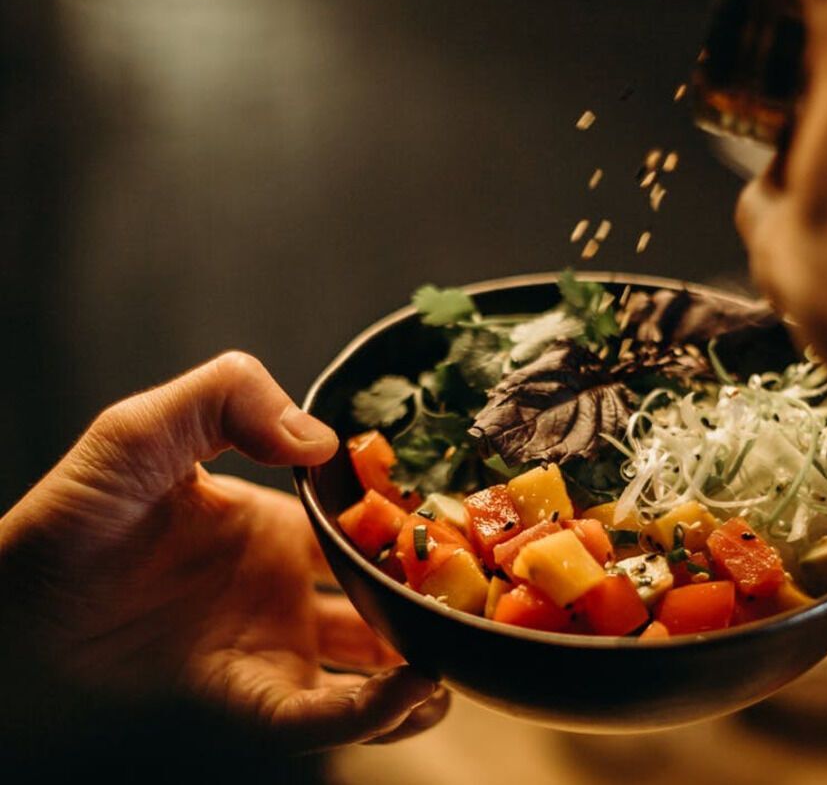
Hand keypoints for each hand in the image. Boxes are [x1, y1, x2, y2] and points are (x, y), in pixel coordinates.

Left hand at [0, 353, 448, 751]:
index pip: (368, 525)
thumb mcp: (140, 429)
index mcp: (274, 526)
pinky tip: (411, 689)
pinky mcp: (249, 701)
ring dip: (429, 661)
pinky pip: (327, 715)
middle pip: (391, 597)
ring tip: (468, 648)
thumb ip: (227, 400)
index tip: (463, 511)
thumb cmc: (63, 522)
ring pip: (378, 667)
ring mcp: (272, 648)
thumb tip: (322, 443)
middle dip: (441, 595)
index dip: (416, 520)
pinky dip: (377, 711)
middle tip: (489, 586)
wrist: (6, 609)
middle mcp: (285, 591)